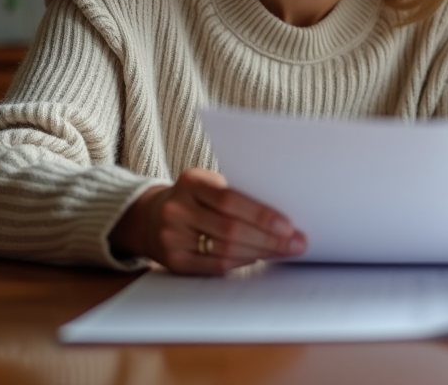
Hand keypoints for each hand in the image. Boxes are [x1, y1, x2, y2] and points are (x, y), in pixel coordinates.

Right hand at [109, 168, 306, 274]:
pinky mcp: (172, 261)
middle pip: (230, 228)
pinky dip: (242, 262)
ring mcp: (171, 237)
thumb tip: (284, 216)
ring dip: (261, 252)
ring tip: (285, 251)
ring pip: (225, 250)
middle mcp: (176, 209)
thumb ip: (239, 194)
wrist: (150, 216)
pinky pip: (214, 266)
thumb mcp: (210, 184)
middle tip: (297, 243)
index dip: (261, 214)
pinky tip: (259, 257)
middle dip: (269, 239)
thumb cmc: (195, 198)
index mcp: (191, 182)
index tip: (289, 225)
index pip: (230, 199)